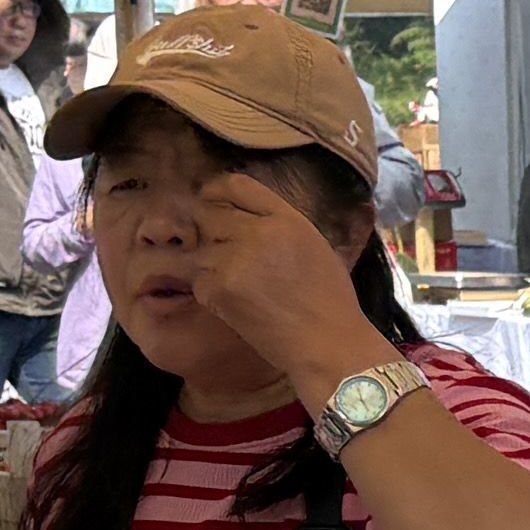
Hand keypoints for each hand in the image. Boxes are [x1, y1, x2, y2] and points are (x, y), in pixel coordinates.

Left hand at [192, 167, 383, 381]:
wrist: (327, 344)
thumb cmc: (331, 302)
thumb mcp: (316, 246)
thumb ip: (281, 227)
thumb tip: (247, 220)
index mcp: (286, 218)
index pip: (236, 185)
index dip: (216, 191)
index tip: (210, 201)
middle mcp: (257, 232)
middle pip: (208, 214)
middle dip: (209, 232)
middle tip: (221, 252)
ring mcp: (235, 260)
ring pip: (201, 251)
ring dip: (210, 267)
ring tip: (236, 286)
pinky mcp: (219, 289)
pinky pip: (199, 282)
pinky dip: (211, 293)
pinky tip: (236, 305)